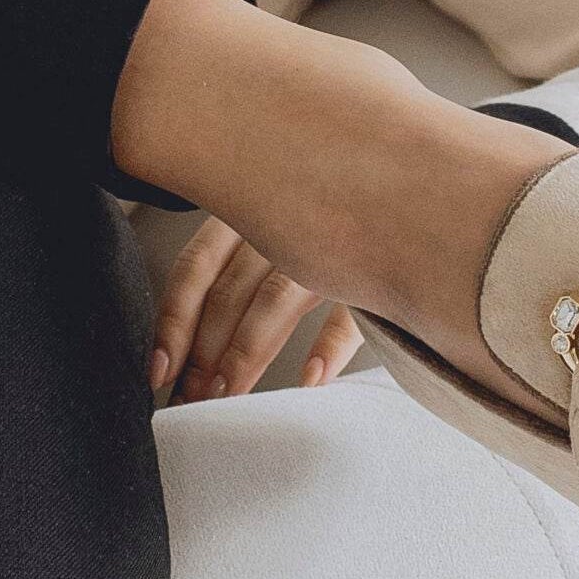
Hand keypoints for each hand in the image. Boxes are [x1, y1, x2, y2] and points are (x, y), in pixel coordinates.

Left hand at [150, 213, 363, 401]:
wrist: (420, 177)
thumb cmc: (337, 199)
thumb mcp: (276, 209)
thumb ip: (240, 251)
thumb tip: (190, 325)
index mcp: (248, 202)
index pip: (196, 266)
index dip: (173, 321)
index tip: (158, 370)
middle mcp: (283, 217)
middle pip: (230, 292)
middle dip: (205, 353)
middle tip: (192, 400)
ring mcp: (331, 241)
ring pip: (275, 301)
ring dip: (248, 355)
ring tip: (230, 397)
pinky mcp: (379, 266)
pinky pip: (350, 312)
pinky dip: (327, 348)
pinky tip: (309, 382)